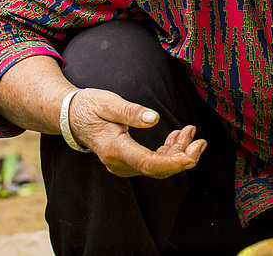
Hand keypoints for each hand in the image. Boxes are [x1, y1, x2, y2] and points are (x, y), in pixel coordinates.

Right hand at [66, 88, 206, 177]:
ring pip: (157, 166)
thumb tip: (153, 118)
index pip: (149, 164)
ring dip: (178, 151)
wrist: (72, 116)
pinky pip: (152, 161)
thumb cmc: (90, 107)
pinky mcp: (127, 160)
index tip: (192, 154)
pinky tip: (177, 136)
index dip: (173, 163)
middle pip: (157, 169)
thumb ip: (131, 111)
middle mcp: (119, 162)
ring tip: (190, 131)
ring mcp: (123, 164)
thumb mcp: (109, 103)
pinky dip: (168, 151)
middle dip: (183, 157)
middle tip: (201, 141)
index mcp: (115, 149)